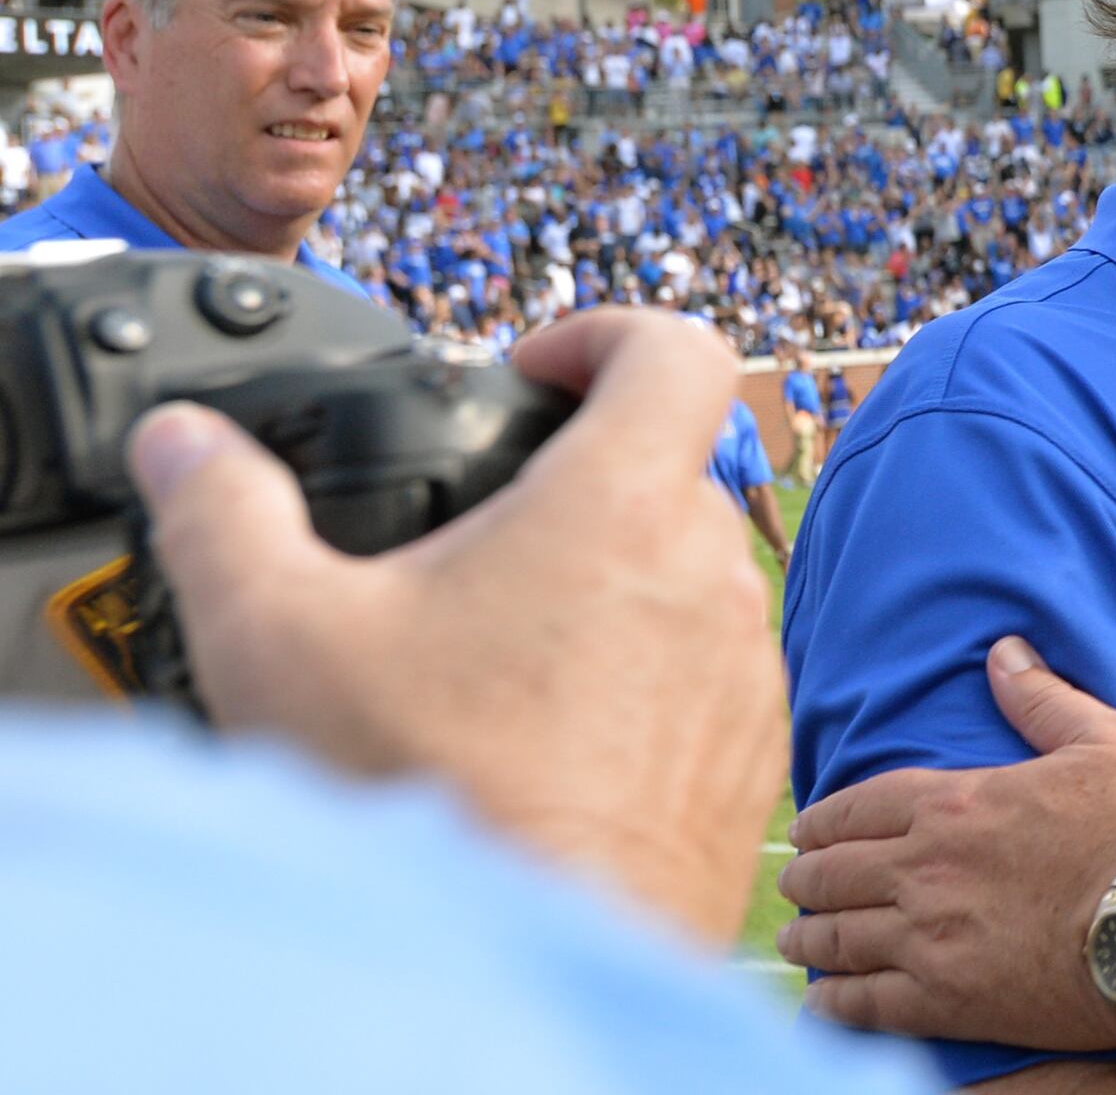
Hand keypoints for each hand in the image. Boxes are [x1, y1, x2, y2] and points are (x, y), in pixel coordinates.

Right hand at [132, 306, 782, 939]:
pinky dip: (642, 683)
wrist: (532, 958)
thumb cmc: (428, 796)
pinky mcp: (753, 755)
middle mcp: (712, 572)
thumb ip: (227, 516)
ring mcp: (746, 668)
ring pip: (692, 581)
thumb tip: (188, 448)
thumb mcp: (277, 634)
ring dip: (613, 590)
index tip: (534, 371)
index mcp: (622, 505)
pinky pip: (707, 680)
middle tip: (484, 537)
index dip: (602, 334)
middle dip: (581, 483)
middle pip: (669, 470)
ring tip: (502, 653)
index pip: (672, 347)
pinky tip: (551, 738)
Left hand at [783, 636, 1115, 1050]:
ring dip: (807, 939)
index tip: (808, 831)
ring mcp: (930, 937)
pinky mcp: (947, 1001)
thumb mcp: (1105, 741)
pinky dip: (831, 1005)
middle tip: (796, 886)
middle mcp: (926, 867)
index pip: (859, 807)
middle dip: (806, 879)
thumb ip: (1043, 699)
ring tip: (798, 943)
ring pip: (837, 939)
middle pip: (833, 874)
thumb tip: (1004, 652)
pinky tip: (819, 1005)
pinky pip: (864, 1005)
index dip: (824, 820)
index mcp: (958, 803)